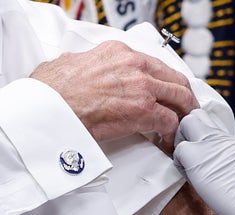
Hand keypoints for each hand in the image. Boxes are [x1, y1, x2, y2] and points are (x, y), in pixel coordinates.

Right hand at [31, 40, 199, 152]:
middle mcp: (135, 65)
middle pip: (174, 78)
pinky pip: (171, 121)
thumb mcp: (67, 64)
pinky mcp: (144, 110)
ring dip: (185, 113)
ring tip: (183, 127)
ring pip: (180, 97)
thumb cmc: (52, 92)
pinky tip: (170, 142)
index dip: (163, 81)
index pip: (154, 64)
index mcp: (118, 52)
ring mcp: (143, 87)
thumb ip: (81, 64)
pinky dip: (174, 133)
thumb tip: (78, 68)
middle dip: (183, 96)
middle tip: (185, 110)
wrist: (48, 109)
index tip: (165, 92)